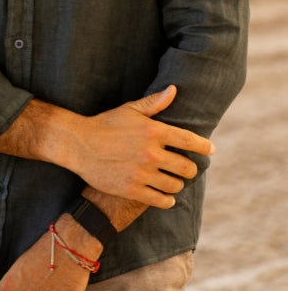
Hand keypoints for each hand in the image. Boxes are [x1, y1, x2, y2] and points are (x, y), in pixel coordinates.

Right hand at [72, 85, 213, 207]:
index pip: (190, 141)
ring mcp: (142, 173)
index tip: (211, 150)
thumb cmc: (106, 124)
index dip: (204, 147)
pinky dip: (167, 199)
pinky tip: (165, 195)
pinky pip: (161, 200)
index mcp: (154, 131)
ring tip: (173, 180)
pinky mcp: (133, 190)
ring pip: (175, 185)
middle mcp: (151, 153)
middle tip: (185, 169)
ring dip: (177, 184)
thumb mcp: (130, 110)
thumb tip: (174, 90)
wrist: (79, 145)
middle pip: (187, 168)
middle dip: (189, 169)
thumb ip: (154, 103)